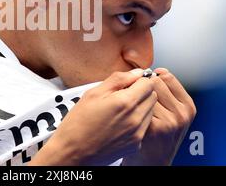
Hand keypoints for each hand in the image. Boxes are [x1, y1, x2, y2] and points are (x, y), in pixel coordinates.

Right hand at [29, 69, 156, 165]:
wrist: (73, 153)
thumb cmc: (78, 122)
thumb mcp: (93, 93)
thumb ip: (118, 79)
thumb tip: (136, 73)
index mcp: (125, 102)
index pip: (148, 83)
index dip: (138, 80)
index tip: (128, 83)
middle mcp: (135, 118)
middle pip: (153, 96)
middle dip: (142, 92)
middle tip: (123, 95)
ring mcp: (137, 133)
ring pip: (150, 111)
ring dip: (141, 106)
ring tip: (120, 110)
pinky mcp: (136, 144)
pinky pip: (145, 126)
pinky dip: (137, 121)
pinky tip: (120, 123)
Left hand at [122, 68, 196, 165]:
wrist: (152, 161)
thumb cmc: (158, 133)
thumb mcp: (172, 112)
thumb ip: (167, 92)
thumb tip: (156, 71)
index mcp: (188, 105)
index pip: (166, 76)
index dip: (152, 78)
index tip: (145, 85)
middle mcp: (182, 113)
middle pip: (154, 82)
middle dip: (143, 86)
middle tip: (137, 97)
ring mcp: (170, 122)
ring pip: (144, 93)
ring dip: (136, 96)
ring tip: (134, 107)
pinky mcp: (155, 128)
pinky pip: (137, 105)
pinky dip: (131, 107)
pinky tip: (131, 116)